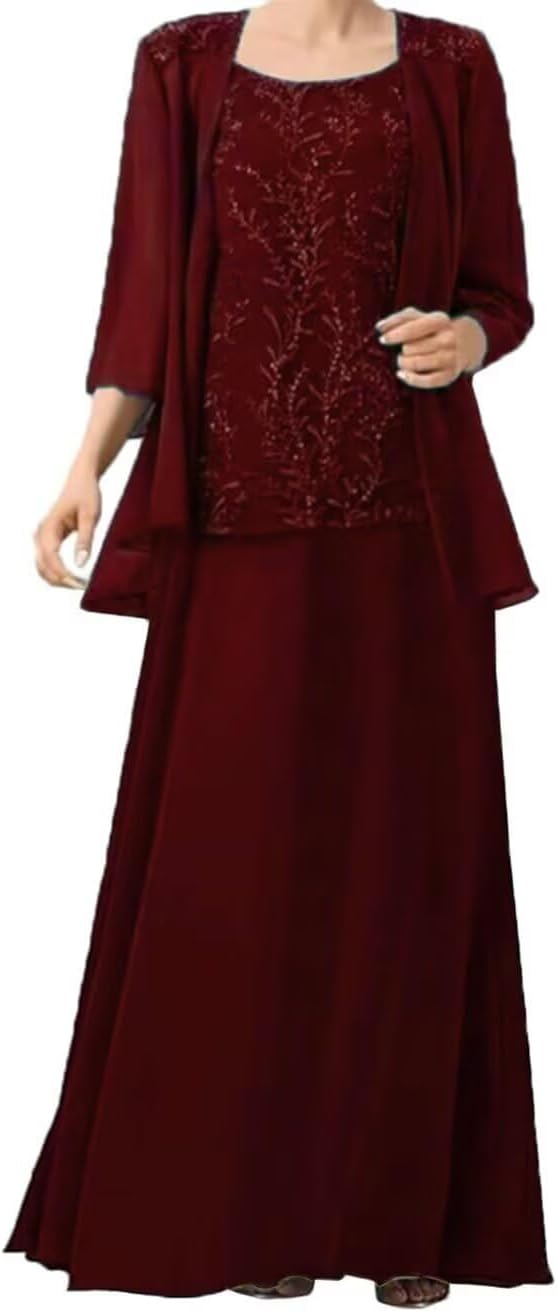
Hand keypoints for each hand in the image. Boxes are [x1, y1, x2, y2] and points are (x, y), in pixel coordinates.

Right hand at [33, 459, 101, 588]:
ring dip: (57, 579)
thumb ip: (85, 540)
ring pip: (42, 567)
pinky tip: (72, 576)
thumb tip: (81, 564)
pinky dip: (57, 573)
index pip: (51, 558)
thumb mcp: (90, 516)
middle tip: (82, 586)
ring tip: (79, 583)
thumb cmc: (86, 495)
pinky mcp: (47, 540)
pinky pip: (47, 562)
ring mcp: (42, 537)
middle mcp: (41, 533)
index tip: (79, 584)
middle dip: (60, 581)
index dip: (63, 574)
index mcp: (49, 526)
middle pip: (43, 566)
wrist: (81, 480)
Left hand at [375, 306, 486, 387]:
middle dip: (400, 352)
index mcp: (440, 320)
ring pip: (417, 364)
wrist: (463, 342)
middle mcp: (448, 338)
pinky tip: (402, 375)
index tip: (382, 340)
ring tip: (401, 361)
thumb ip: (398, 319)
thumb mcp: (419, 317)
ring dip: (403, 364)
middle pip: (411, 349)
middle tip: (400, 352)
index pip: (413, 328)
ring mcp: (450, 358)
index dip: (395, 335)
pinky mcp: (450, 375)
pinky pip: (426, 381)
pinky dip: (411, 379)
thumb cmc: (432, 329)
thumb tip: (379, 327)